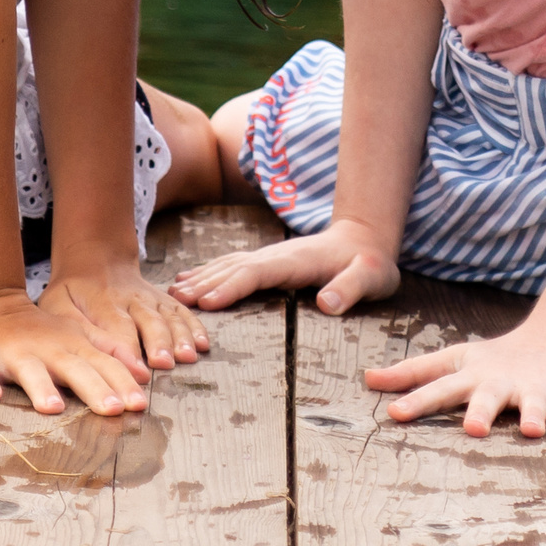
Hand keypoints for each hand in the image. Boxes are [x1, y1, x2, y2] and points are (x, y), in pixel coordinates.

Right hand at [0, 288, 150, 415]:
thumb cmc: (38, 333)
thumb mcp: (76, 337)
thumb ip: (108, 354)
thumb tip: (141, 375)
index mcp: (72, 346)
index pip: (103, 365)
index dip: (122, 383)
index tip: (140, 404)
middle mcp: (46, 350)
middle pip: (73, 369)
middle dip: (94, 388)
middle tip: (114, 409)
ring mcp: (13, 354)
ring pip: (29, 371)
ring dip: (40, 388)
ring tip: (53, 407)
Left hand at [41, 255, 210, 374]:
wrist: (94, 260)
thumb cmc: (72, 292)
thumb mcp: (57, 304)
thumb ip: (72, 327)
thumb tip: (85, 353)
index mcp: (103, 302)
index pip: (117, 329)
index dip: (128, 351)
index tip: (137, 372)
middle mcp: (131, 299)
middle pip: (148, 321)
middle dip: (158, 343)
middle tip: (164, 364)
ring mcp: (150, 297)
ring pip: (169, 316)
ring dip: (180, 337)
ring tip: (188, 357)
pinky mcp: (163, 299)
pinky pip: (182, 311)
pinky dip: (194, 326)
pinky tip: (203, 344)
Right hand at [168, 219, 400, 314]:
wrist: (367, 240)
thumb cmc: (371, 265)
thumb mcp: (372, 277)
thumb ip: (351, 288)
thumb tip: (327, 304)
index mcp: (296, 261)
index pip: (256, 273)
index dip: (230, 287)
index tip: (206, 303)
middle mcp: (277, 256)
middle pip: (234, 268)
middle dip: (203, 284)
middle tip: (172, 302)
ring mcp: (271, 257)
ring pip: (229, 265)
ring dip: (201, 278)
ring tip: (173, 292)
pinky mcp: (269, 263)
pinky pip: (233, 266)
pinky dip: (209, 273)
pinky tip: (192, 281)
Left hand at [366, 320, 545, 439]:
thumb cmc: (496, 361)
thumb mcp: (455, 363)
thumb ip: (414, 374)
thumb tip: (368, 379)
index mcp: (473, 377)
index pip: (441, 387)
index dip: (417, 398)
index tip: (394, 413)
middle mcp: (502, 381)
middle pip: (487, 396)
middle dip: (480, 411)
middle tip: (472, 429)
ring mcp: (536, 385)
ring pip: (534, 401)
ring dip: (533, 413)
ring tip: (532, 429)